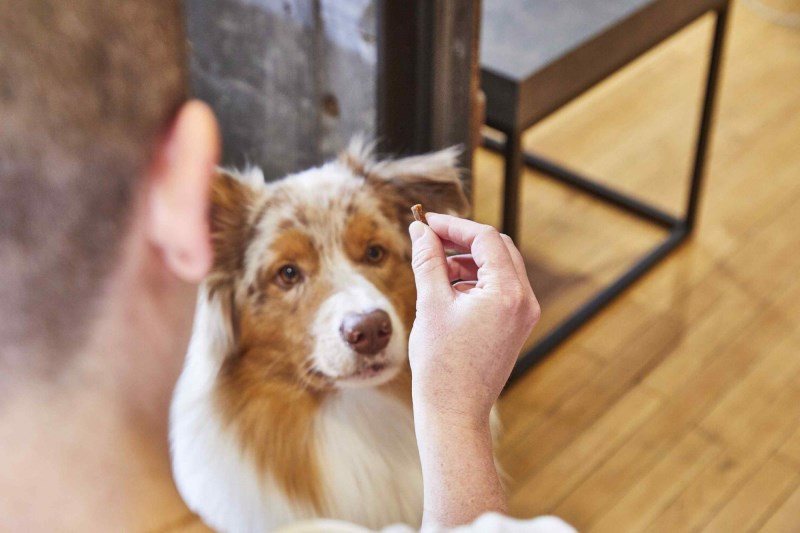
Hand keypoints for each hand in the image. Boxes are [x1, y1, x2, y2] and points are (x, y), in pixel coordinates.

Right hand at [407, 213, 539, 428]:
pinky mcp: (515, 326)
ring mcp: (523, 314)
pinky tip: (448, 289)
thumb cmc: (442, 364)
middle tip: (431, 239)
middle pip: (498, 248)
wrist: (455, 412)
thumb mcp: (431, 304)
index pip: (485, 238)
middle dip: (463, 240)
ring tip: (435, 268)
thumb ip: (428, 260)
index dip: (452, 226)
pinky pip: (499, 288)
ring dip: (468, 260)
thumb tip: (420, 229)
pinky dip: (475, 280)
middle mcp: (524, 301)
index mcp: (508, 292)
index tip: (425, 223)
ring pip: (499, 267)